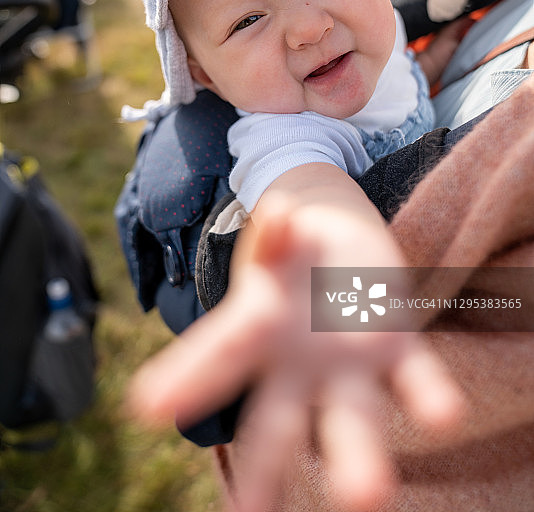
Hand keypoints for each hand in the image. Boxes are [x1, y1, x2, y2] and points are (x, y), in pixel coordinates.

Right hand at [127, 197, 462, 511]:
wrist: (342, 242)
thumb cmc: (295, 248)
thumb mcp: (279, 238)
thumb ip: (278, 234)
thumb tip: (281, 212)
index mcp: (255, 328)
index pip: (219, 356)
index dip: (186, 378)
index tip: (146, 408)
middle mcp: (297, 364)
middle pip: (278, 421)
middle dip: (267, 469)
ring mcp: (349, 363)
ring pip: (351, 417)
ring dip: (357, 455)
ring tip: (368, 496)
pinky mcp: (398, 350)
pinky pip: (415, 378)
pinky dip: (427, 395)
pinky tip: (443, 416)